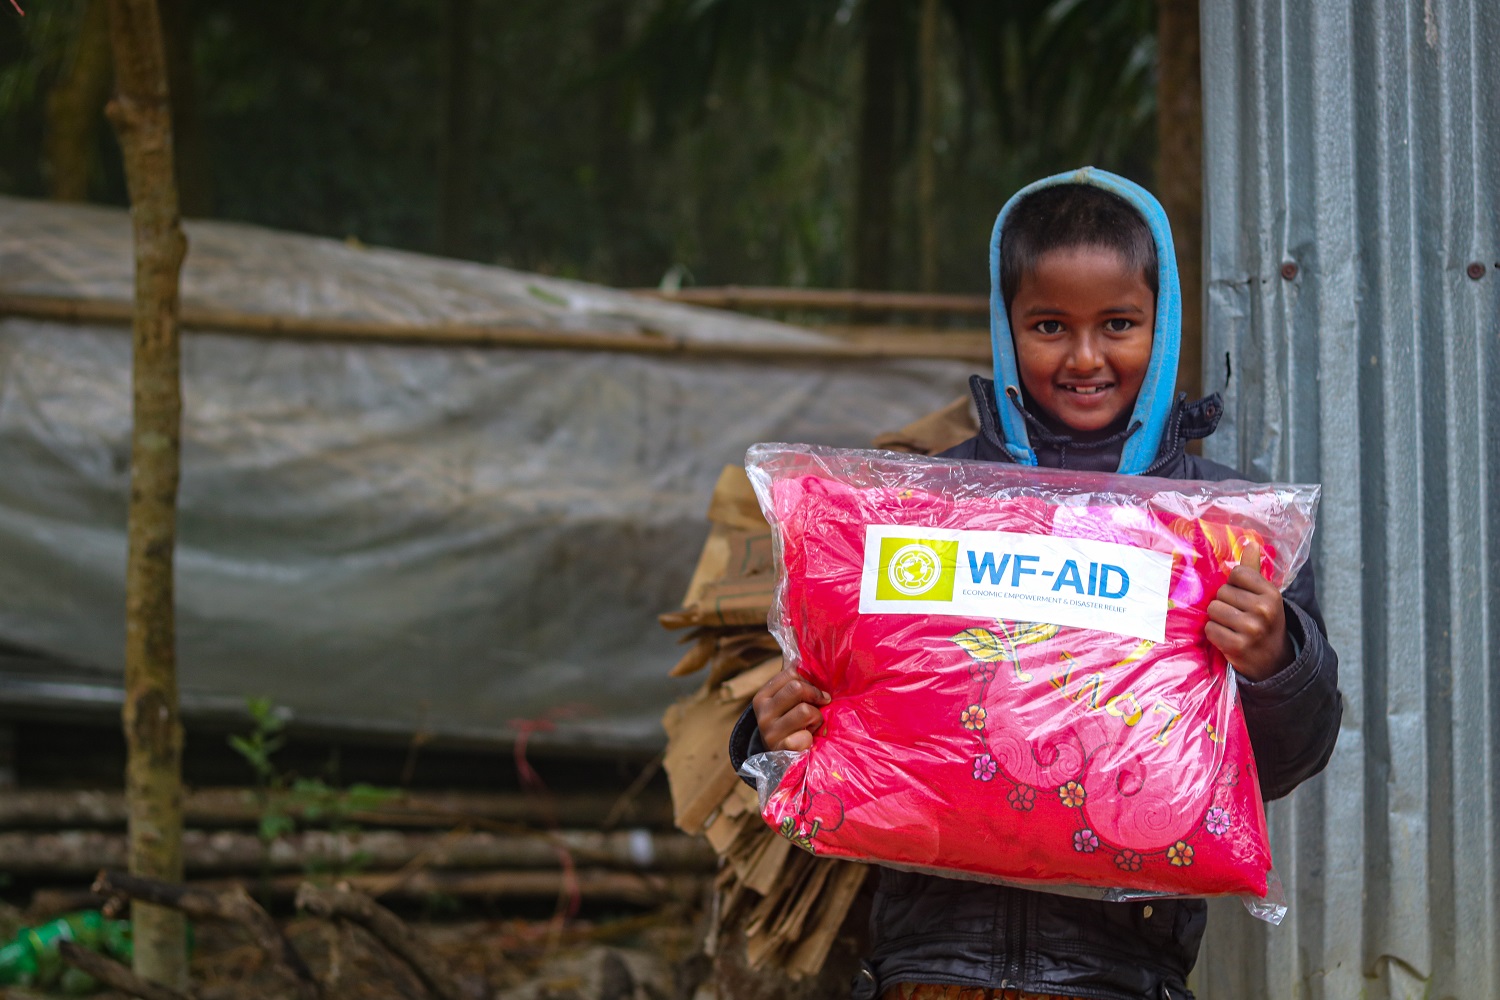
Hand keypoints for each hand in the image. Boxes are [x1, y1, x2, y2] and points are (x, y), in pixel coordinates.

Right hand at [751, 667, 830, 750]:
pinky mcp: (781, 750)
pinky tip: (805, 741)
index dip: (809, 682)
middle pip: (797, 688)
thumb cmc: (788, 723)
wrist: (778, 758)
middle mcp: (762, 713)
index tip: (814, 694)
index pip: (791, 673)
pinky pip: (806, 737)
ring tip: (811, 726)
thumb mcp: (785, 701)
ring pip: (805, 711)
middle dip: (814, 697)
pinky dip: (811, 739)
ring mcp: (770, 733)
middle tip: (818, 707)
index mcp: (762, 696)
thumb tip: (800, 652)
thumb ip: (792, 680)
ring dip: (816, 718)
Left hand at [1205, 540, 1294, 681]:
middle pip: (1221, 592)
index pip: (1237, 573)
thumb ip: (1254, 570)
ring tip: (1232, 627)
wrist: (1274, 661)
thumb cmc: (1265, 622)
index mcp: (1272, 594)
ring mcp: (1251, 629)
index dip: (1234, 585)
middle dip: (1225, 603)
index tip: (1244, 597)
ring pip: (1213, 610)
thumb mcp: (1265, 596)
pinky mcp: (1237, 646)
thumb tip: (1250, 542)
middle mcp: (1263, 610)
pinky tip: (1228, 638)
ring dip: (1218, 619)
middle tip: (1238, 616)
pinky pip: (1210, 629)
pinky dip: (1215, 634)